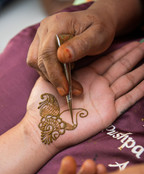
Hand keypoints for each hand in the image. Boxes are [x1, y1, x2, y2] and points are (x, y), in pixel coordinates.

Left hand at [26, 41, 143, 149]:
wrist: (45, 126)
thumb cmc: (44, 103)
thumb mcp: (52, 78)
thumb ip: (65, 65)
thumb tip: (73, 52)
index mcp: (86, 77)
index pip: (107, 60)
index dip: (120, 51)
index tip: (130, 41)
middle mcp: (97, 86)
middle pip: (121, 68)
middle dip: (133, 56)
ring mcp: (104, 99)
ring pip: (127, 81)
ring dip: (140, 71)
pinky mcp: (108, 113)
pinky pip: (128, 100)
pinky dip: (139, 91)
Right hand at [27, 2, 115, 95]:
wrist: (97, 22)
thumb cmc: (100, 29)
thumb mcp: (97, 36)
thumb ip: (81, 45)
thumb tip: (62, 56)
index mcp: (57, 24)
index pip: (47, 52)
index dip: (54, 73)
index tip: (65, 89)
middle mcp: (45, 28)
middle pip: (38, 59)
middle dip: (53, 78)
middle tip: (68, 91)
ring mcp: (40, 35)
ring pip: (35, 62)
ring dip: (49, 76)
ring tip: (67, 83)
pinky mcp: (40, 43)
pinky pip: (37, 62)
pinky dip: (48, 72)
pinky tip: (62, 75)